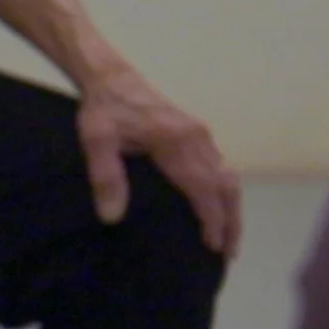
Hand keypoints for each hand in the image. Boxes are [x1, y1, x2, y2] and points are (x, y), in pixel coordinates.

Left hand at [77, 66, 240, 257]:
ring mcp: (200, 134)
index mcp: (176, 141)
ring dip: (232, 207)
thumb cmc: (102, 108)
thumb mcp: (96, 140)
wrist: (109, 74)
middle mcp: (197, 138)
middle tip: (229, 254)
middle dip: (231, 221)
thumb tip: (112, 217)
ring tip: (228, 238)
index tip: (213, 246)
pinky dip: (225, 191)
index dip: (212, 219)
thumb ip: (105, 176)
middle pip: (226, 185)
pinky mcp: (197, 132)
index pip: (203, 188)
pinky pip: (222, 166)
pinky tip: (218, 207)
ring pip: (228, 176)